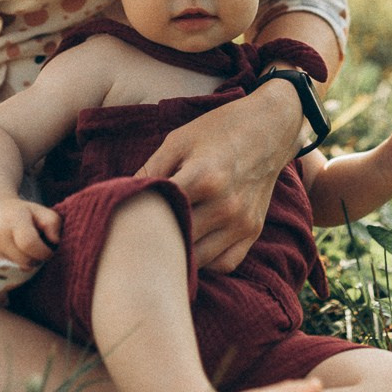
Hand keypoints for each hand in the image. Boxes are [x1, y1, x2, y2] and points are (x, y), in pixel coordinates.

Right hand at [0, 199, 60, 272]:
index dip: (44, 252)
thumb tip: (55, 241)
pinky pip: (4, 275)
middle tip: (36, 252)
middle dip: (36, 260)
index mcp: (12, 221)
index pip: (30, 244)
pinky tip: (15, 259)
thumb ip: (53, 223)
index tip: (48, 251)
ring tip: (24, 254)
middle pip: (24, 262)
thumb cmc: (22, 215)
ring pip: (15, 272)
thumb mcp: (41, 212)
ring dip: (25, 267)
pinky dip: (13, 271)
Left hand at [137, 86, 302, 270]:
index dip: (137, 219)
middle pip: (177, 242)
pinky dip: (207, 262)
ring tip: (163, 245)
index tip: (126, 219)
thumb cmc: (219, 129)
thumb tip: (120, 195)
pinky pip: (225, 264)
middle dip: (154, 241)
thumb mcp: (178, 140)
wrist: (270, 128)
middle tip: (139, 237)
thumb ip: (150, 170)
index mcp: (203, 178)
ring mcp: (241, 222)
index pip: (159, 214)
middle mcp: (225, 206)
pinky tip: (195, 246)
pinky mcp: (253, 231)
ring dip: (179, 255)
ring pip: (199, 261)